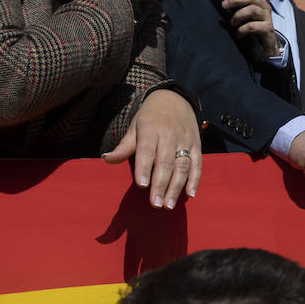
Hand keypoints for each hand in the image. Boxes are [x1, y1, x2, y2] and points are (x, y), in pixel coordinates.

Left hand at [102, 89, 201, 207]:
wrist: (175, 99)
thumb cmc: (150, 117)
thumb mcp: (135, 127)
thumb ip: (124, 146)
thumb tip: (106, 159)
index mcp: (151, 129)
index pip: (147, 150)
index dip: (144, 168)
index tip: (142, 185)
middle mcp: (169, 135)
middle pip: (165, 162)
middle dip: (160, 185)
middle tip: (155, 204)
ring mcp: (185, 140)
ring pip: (182, 166)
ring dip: (176, 187)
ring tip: (169, 205)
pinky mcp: (197, 145)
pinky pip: (198, 164)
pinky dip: (195, 179)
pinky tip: (190, 194)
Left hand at [221, 0, 279, 57]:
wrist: (267, 45)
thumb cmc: (255, 27)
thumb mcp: (248, 14)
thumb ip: (241, 6)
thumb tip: (225, 1)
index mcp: (259, 0)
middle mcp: (265, 6)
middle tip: (224, 5)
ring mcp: (267, 17)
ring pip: (252, 10)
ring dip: (238, 16)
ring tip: (232, 23)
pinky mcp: (267, 28)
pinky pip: (252, 26)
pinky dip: (242, 29)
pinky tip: (238, 34)